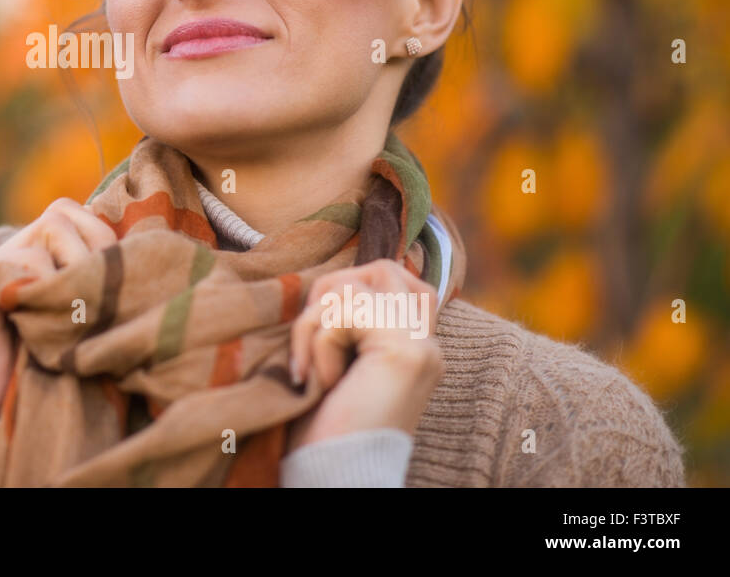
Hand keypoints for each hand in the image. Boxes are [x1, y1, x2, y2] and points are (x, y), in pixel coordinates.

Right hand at [0, 198, 116, 417]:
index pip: (74, 214)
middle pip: (63, 213)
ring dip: (71, 271)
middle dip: (91, 250)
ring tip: (66, 314)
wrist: (0, 415)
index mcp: (38, 258)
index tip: (111, 281)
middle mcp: (11, 251)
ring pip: (52, 228)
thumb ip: (95, 276)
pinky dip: (43, 289)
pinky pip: (25, 260)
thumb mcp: (86, 317)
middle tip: (91, 302)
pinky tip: (35, 323)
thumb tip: (136, 241)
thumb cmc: (54, 373)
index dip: (100, 237)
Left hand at [285, 258, 442, 450]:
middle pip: (381, 268)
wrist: (334, 475)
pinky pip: (344, 311)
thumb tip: (329, 279)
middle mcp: (427, 344)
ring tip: (317, 369)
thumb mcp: (337, 360)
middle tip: (315, 341)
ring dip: (315, 323)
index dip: (354, 286)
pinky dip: (318, 343)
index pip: (400, 279)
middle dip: (330, 292)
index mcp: (417, 347)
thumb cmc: (324, 425)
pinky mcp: (404, 352)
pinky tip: (326, 382)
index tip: (324, 328)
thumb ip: (347, 321)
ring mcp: (421, 346)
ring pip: (354, 283)